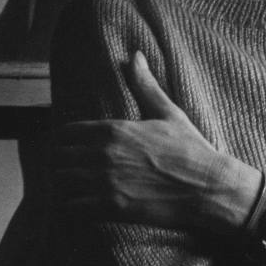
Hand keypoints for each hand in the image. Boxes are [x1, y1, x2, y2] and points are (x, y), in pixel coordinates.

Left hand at [52, 51, 261, 235]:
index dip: (63, 142)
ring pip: (60, 182)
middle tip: (68, 172)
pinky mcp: (112, 207)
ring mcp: (106, 181)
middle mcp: (104, 153)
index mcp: (114, 129)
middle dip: (59, 164)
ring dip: (62, 186)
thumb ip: (145, 86)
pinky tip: (80, 208)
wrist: (207, 186)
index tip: (68, 150)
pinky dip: (71, 209)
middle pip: (57, 158)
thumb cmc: (190, 150)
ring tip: (71, 190)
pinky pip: (72, 209)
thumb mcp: (169, 113)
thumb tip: (135, 56)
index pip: (66, 133)